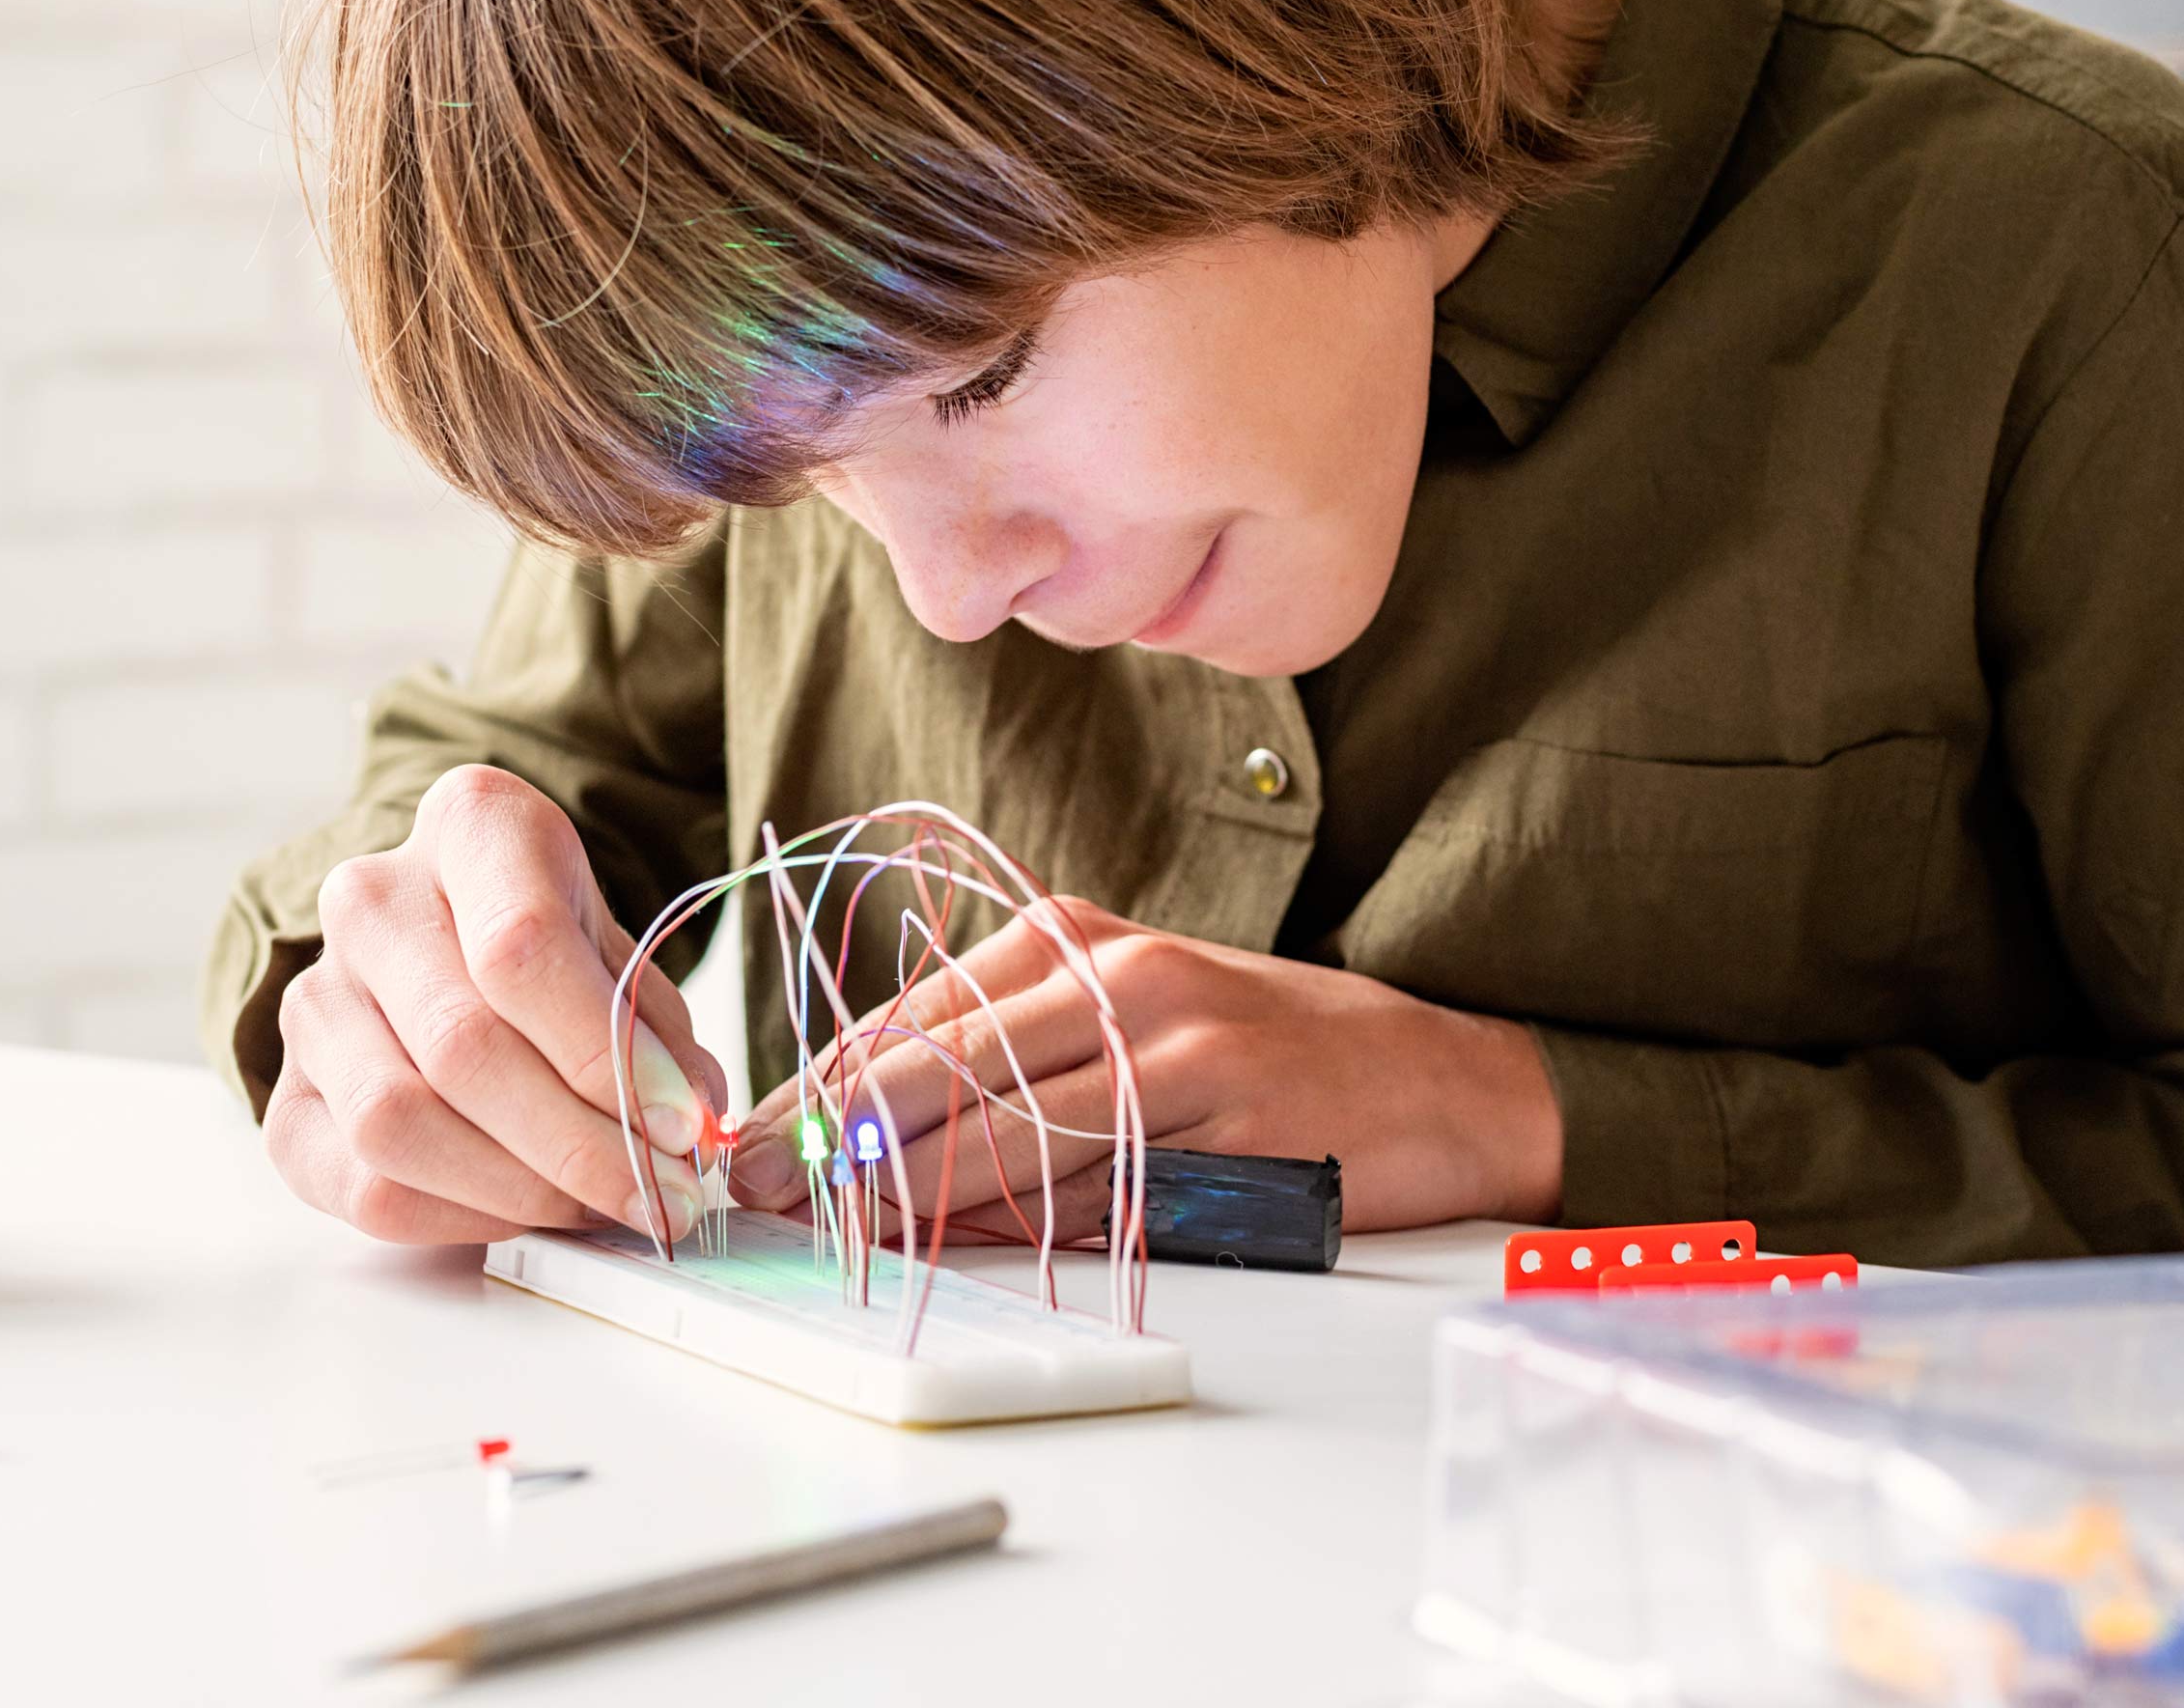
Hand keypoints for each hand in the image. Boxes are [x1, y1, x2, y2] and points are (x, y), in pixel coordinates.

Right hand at [264, 764, 724, 1245]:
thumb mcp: (618, 941)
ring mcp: (315, 998)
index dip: (603, 1054)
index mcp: (471, 826)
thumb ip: (655, 1026)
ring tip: (598, 1203)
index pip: (521, 946)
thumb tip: (689, 1124)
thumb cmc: (548, 929)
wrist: (449, 924)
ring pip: (396, 1122)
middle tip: (657, 1192)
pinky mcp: (288, 1096)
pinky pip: (361, 1184)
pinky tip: (527, 1210)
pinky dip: (458, 1217)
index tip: (678, 1125)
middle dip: (576, 1143)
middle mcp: (372, 902)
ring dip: (516, 1187)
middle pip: (461, 1045)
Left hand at [727, 900, 1561, 1238]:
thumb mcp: (1128, 1019)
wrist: (1432, 1076)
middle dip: (838, 1129)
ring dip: (911, 1186)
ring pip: (1013, 1126)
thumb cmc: (1262, 1050)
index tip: (751, 1133)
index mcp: (1081, 937)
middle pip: (948, 1057)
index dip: (827, 1076)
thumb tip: (878, 1142)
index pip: (920, 1006)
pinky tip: (967, 1247)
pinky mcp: (1228, 1125)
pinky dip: (1028, 1223)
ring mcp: (1179, 1048)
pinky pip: (1103, 1188)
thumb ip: (1015, 1061)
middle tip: (757, 1184)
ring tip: (835, 1225)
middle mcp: (1121, 977)